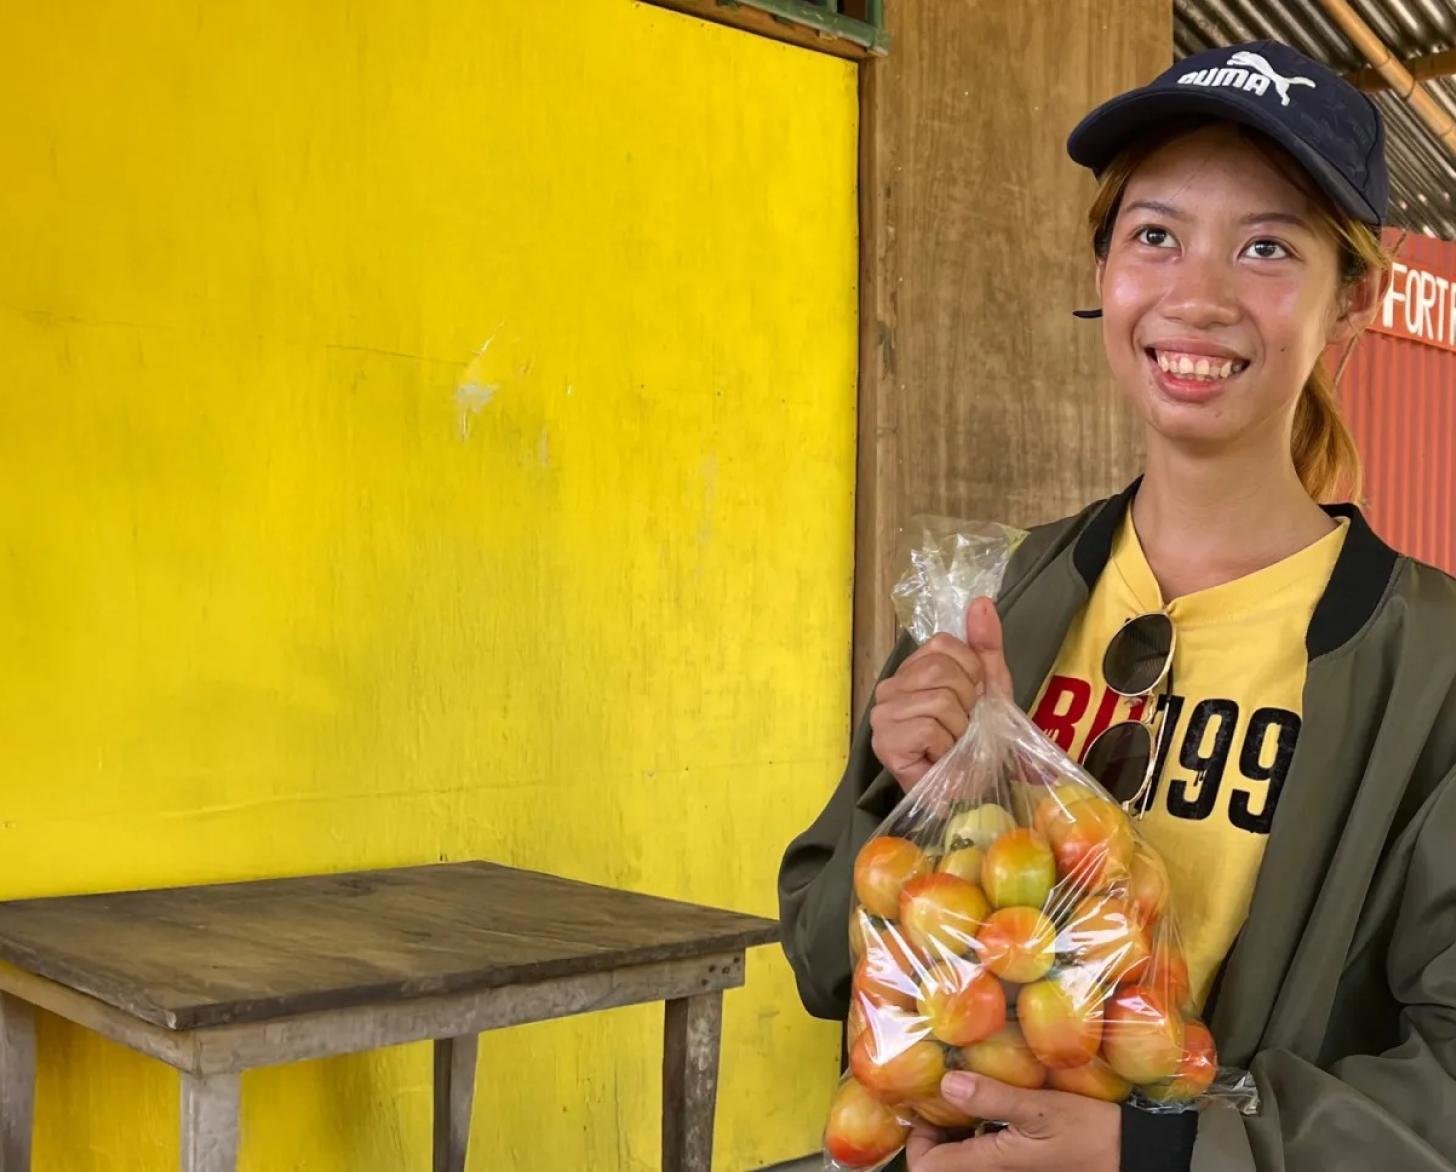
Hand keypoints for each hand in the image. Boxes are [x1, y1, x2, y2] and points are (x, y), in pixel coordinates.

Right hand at [871, 598, 1014, 790]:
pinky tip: (940, 758)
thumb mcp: (990, 688)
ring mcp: (882, 716)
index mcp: (911, 671)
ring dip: (960, 729)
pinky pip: (930, 727)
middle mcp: (889, 688)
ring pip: (939, 700)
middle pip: (941, 670)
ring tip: (953, 745)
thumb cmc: (975, 743)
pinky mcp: (885, 742)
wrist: (969, 792)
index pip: (944, 644)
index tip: (974, 701)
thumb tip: (981, 601)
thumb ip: (986, 645)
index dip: (972, 673)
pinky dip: (947, 746)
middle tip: (964, 727)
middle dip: (968, 702)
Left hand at [906, 1073, 1119, 1171]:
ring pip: (963, 1164)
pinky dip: (977, 1142)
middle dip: (935, 1136)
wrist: (1132, 1158)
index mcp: (992, 1166)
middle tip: (945, 1097)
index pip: (926, 1168)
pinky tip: (990, 1114)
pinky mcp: (1022, 1171)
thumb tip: (947, 1083)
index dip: (917, 1140)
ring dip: (955, 1138)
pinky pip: (986, 1162)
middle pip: (941, 1168)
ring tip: (965, 1098)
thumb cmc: (1091, 1134)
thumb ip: (993, 1098)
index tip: (927, 1106)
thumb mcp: (1042, 1108)